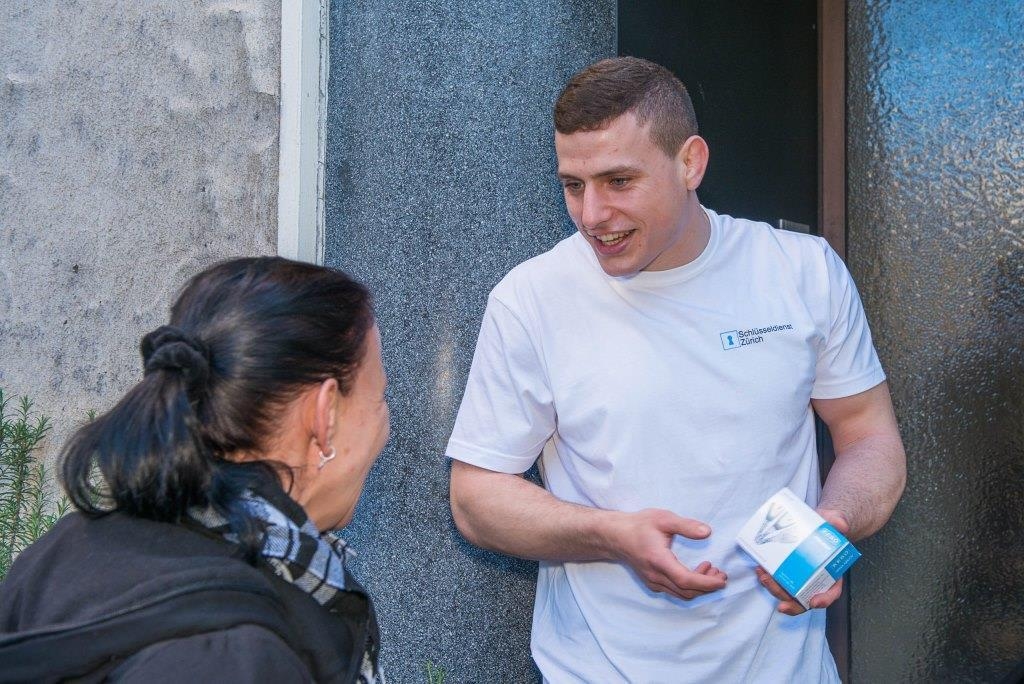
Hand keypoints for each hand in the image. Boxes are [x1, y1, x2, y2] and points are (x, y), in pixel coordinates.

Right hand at [608, 508, 726, 600]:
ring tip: (711, 571)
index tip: (722, 579)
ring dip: (699, 587)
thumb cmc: (640, 525)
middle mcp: (655, 576)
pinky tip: (695, 573)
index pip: (687, 580)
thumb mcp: (664, 519)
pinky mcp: (652, 583)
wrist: (616, 535)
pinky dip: (689, 587)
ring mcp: (653, 582)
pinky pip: (674, 592)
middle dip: (708, 586)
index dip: (707, 583)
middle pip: (687, 591)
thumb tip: (707, 532)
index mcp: (659, 561)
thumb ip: (686, 526)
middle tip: (720, 572)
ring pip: (681, 594)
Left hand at [756, 508, 850, 615]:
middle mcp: (815, 580)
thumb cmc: (828, 528)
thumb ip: (839, 523)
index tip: (814, 602)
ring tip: (764, 577)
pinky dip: (768, 579)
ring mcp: (799, 577)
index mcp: (832, 574)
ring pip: (787, 592)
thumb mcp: (836, 523)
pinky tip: (760, 569)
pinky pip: (777, 580)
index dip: (824, 600)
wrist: (817, 522)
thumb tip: (840, 525)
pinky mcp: (786, 570)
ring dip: (774, 589)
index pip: (831, 593)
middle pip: (804, 599)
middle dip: (791, 602)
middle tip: (781, 603)